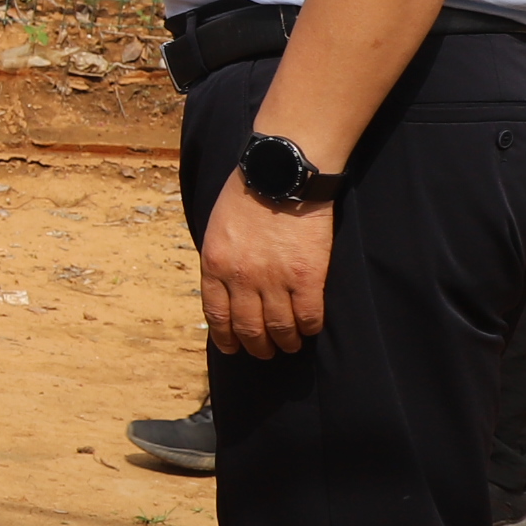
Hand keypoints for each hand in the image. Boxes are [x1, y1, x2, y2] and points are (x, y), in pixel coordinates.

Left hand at [200, 185, 329, 357]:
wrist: (281, 173)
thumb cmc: (248, 194)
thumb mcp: (217, 228)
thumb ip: (221, 259)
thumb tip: (225, 286)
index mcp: (215, 265)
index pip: (217, 314)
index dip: (225, 337)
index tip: (232, 348)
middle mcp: (241, 278)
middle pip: (248, 327)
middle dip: (256, 346)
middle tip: (265, 352)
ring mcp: (275, 279)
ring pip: (279, 327)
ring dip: (284, 342)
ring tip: (289, 345)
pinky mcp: (307, 276)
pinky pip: (308, 315)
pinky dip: (309, 328)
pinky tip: (310, 329)